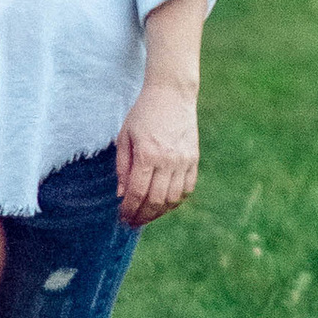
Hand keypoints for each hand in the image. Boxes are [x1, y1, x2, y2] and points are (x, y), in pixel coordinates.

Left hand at [115, 77, 198, 227]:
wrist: (172, 94)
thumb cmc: (143, 114)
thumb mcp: (125, 137)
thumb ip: (122, 168)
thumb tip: (122, 195)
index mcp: (147, 154)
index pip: (137, 193)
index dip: (129, 209)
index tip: (122, 217)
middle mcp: (168, 160)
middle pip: (156, 200)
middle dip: (142, 216)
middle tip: (132, 222)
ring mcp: (184, 160)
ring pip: (173, 198)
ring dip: (159, 212)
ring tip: (147, 215)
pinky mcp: (194, 158)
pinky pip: (187, 188)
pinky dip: (176, 200)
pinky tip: (164, 203)